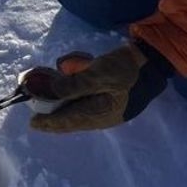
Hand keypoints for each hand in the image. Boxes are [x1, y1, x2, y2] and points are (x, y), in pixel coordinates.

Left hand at [29, 41, 171, 132]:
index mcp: (98, 115)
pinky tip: (72, 70)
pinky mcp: (109, 97)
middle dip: (53, 105)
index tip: (33, 123)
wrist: (154, 63)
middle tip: (37, 95)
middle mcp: (100, 116)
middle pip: (70, 115)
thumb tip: (50, 91)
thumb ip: (73, 84)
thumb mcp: (98, 74)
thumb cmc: (126, 69)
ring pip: (77, 105)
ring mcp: (106, 108)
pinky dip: (77, 87)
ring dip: (65, 92)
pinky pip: (87, 97)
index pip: (67, 122)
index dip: (49, 123)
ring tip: (53, 77)